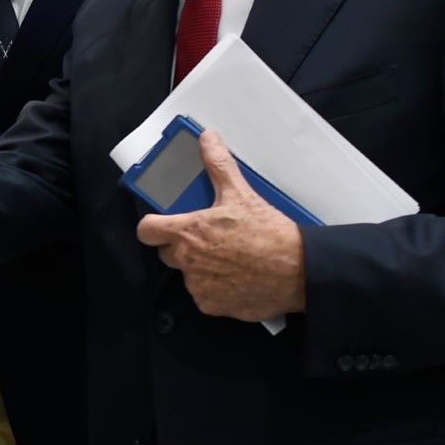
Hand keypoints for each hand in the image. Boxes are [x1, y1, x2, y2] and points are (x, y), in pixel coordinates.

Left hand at [135, 130, 305, 320]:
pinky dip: (217, 288)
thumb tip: (207, 138)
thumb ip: (218, 164)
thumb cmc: (267, 233)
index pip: (147, 231)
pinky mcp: (212, 306)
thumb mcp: (241, 193)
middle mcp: (186, 263)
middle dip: (184, 246)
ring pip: (189, 275)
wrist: (297, 271)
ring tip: (231, 258)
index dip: (154, 226)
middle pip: (169, 253)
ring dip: (202, 267)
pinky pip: (206, 295)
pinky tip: (238, 277)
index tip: (164, 223)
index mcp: (187, 233)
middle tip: (210, 238)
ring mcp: (198, 287)